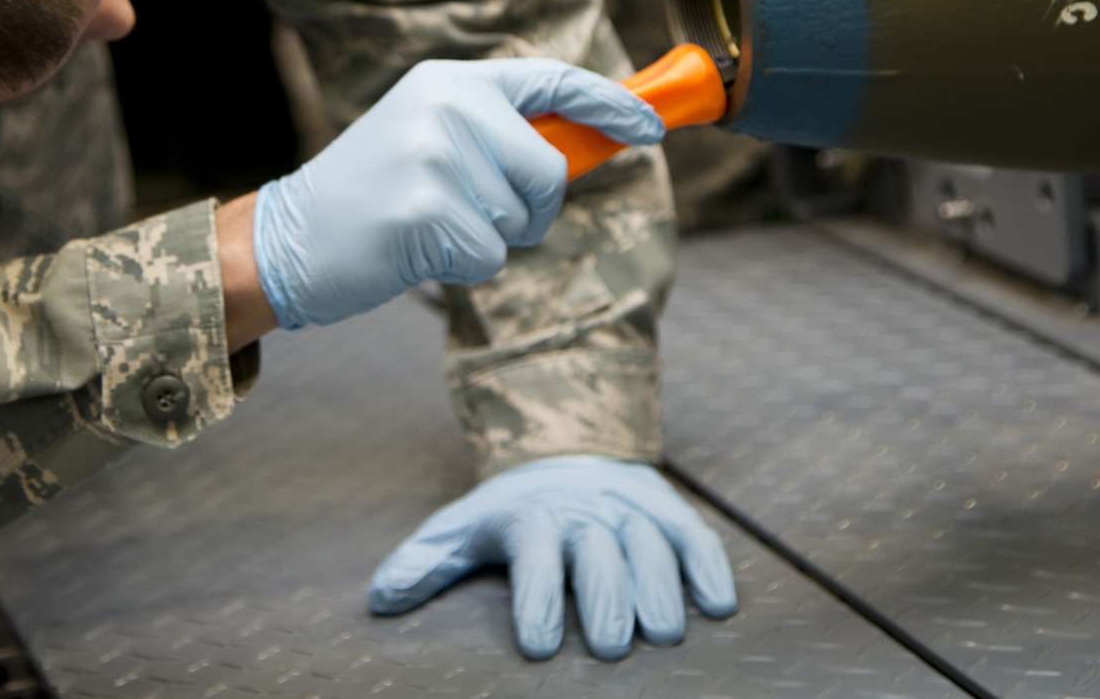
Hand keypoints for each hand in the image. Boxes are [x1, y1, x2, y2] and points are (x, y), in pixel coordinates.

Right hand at [252, 58, 660, 328]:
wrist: (290, 238)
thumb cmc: (372, 197)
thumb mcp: (429, 136)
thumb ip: (496, 133)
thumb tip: (584, 144)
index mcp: (450, 80)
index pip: (552, 80)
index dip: (612, 103)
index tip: (653, 126)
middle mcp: (447, 105)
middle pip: (550, 168)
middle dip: (532, 208)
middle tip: (473, 216)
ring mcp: (436, 155)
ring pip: (521, 219)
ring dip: (488, 239)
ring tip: (430, 226)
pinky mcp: (429, 209)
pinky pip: (492, 255)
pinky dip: (464, 267)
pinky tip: (417, 250)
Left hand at [369, 456, 737, 660]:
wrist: (566, 454)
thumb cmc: (510, 514)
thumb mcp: (462, 529)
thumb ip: (425, 563)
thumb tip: (379, 598)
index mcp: (532, 518)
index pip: (533, 556)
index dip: (535, 599)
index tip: (536, 646)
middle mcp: (586, 512)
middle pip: (599, 553)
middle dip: (606, 598)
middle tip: (611, 645)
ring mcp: (631, 510)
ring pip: (651, 545)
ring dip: (660, 587)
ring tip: (665, 634)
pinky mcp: (669, 512)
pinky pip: (695, 536)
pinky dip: (709, 566)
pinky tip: (720, 604)